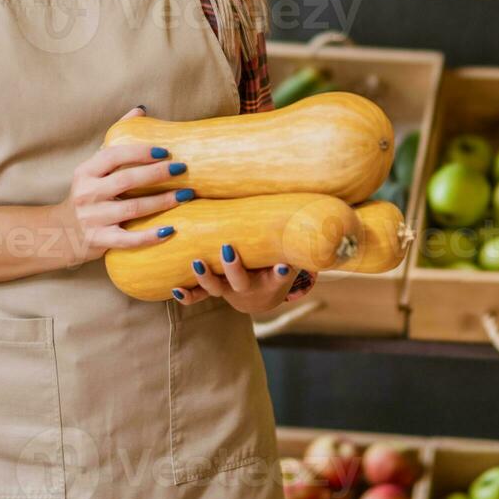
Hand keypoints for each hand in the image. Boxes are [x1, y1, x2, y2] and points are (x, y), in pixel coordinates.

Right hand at [56, 107, 194, 265]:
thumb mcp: (93, 167)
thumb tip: (140, 110)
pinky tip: (171, 230)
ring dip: (162, 202)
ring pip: (132, 208)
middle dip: (156, 173)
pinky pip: (129, 240)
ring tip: (186, 196)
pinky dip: (150, 236)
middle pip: (126, 180)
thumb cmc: (86, 193)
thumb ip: (115, 139)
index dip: (139, 152)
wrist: (60, 233)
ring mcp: (93, 219)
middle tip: (182, 169)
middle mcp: (87, 193)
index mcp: (86, 172)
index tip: (165, 151)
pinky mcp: (100, 241)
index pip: (113, 156)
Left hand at [170, 243, 316, 314]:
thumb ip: (296, 235)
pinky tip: (176, 288)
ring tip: (197, 262)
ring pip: (215, 288)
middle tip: (227, 249)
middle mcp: (248, 287)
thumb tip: (322, 201)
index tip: (282, 264)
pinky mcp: (212, 290)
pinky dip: (188, 294)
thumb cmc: (274, 266)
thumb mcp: (289, 255)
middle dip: (234, 268)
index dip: (280, 272)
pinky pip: (199, 295)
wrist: (260, 297)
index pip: (278, 276)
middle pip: (241, 281)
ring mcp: (228, 290)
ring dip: (205, 277)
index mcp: (270, 280)